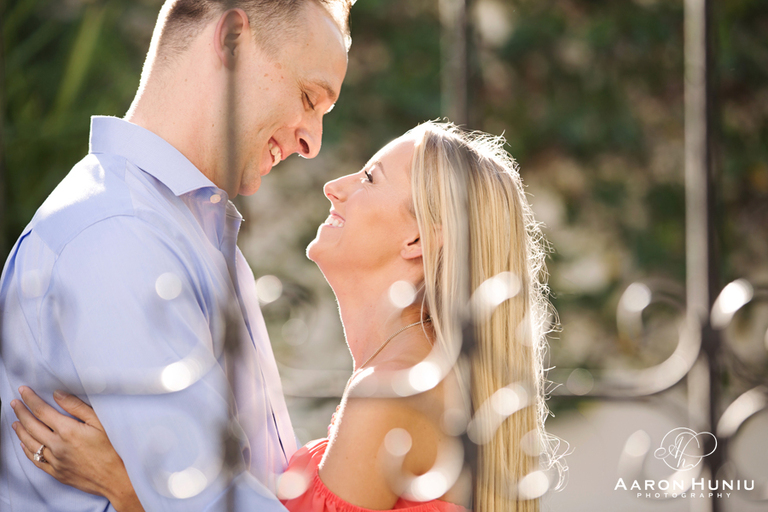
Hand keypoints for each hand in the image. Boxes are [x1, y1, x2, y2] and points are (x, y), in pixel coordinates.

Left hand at [11, 387, 144, 511]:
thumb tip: (58, 394)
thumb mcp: (99, 422)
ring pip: (30, 443)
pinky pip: (36, 460)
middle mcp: (57, 445)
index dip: (31, 400)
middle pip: (32, 425)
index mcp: (67, 430)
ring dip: (21, 430)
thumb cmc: (112, 448)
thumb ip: (77, 407)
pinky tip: (24, 444)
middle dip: (21, 412)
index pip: (42, 411)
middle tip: (14, 403)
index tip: (23, 391)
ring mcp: (55, 460)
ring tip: (15, 421)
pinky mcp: (56, 472)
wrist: (115, 478)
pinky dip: (27, 450)